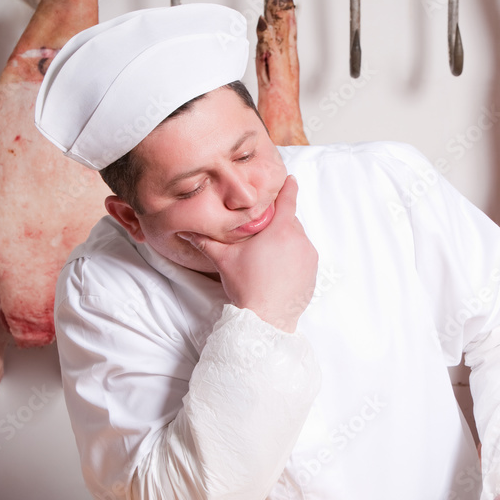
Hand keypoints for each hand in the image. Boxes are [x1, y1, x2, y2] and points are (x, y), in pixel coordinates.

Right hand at [181, 175, 317, 332]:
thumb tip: (186, 230)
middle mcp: (300, 240)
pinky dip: (293, 257)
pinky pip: (304, 256)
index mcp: (281, 230)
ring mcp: (309, 258)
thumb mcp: (223, 260)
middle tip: (262, 231)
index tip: (290, 179)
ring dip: (286, 241)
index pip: (288, 200)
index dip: (288, 188)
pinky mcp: (313, 273)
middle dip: (278, 223)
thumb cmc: (247, 287)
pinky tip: (278, 267)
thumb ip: (206, 241)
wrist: (266, 319)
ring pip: (298, 239)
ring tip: (268, 253)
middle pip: (291, 221)